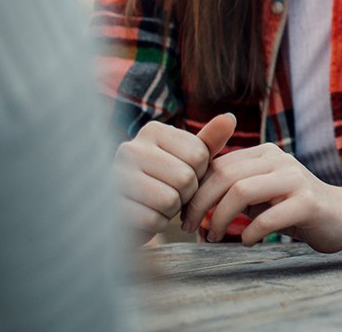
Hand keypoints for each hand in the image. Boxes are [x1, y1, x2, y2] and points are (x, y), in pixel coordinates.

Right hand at [113, 114, 235, 240]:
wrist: (129, 215)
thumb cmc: (163, 183)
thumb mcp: (188, 160)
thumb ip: (208, 141)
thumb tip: (230, 117)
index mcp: (152, 131)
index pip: (199, 154)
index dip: (199, 174)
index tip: (182, 176)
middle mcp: (130, 148)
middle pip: (186, 178)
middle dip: (186, 194)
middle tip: (171, 194)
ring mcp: (116, 176)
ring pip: (170, 200)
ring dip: (171, 210)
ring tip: (157, 204)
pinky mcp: (111, 205)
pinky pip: (153, 219)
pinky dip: (156, 223)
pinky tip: (146, 216)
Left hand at [182, 143, 341, 250]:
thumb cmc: (294, 208)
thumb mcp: (262, 194)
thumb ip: (234, 192)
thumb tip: (192, 208)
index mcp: (265, 153)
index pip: (218, 165)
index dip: (196, 191)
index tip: (185, 216)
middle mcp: (279, 160)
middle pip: (225, 176)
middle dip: (200, 205)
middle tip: (190, 228)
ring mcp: (295, 179)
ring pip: (242, 191)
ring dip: (221, 219)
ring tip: (215, 237)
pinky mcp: (308, 202)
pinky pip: (268, 217)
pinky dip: (250, 233)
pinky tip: (248, 242)